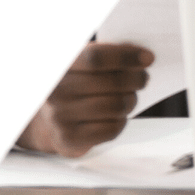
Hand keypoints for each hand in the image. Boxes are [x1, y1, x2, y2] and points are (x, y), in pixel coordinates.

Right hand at [16, 43, 151, 157]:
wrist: (46, 120)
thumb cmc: (73, 85)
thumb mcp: (80, 63)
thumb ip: (106, 55)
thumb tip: (142, 56)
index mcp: (57, 63)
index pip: (96, 57)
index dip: (126, 56)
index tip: (148, 57)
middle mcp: (55, 90)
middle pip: (111, 83)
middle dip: (135, 79)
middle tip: (143, 78)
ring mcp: (60, 116)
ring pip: (115, 106)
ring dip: (131, 100)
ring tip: (130, 96)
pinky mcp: (69, 139)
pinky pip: (112, 128)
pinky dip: (122, 120)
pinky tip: (117, 115)